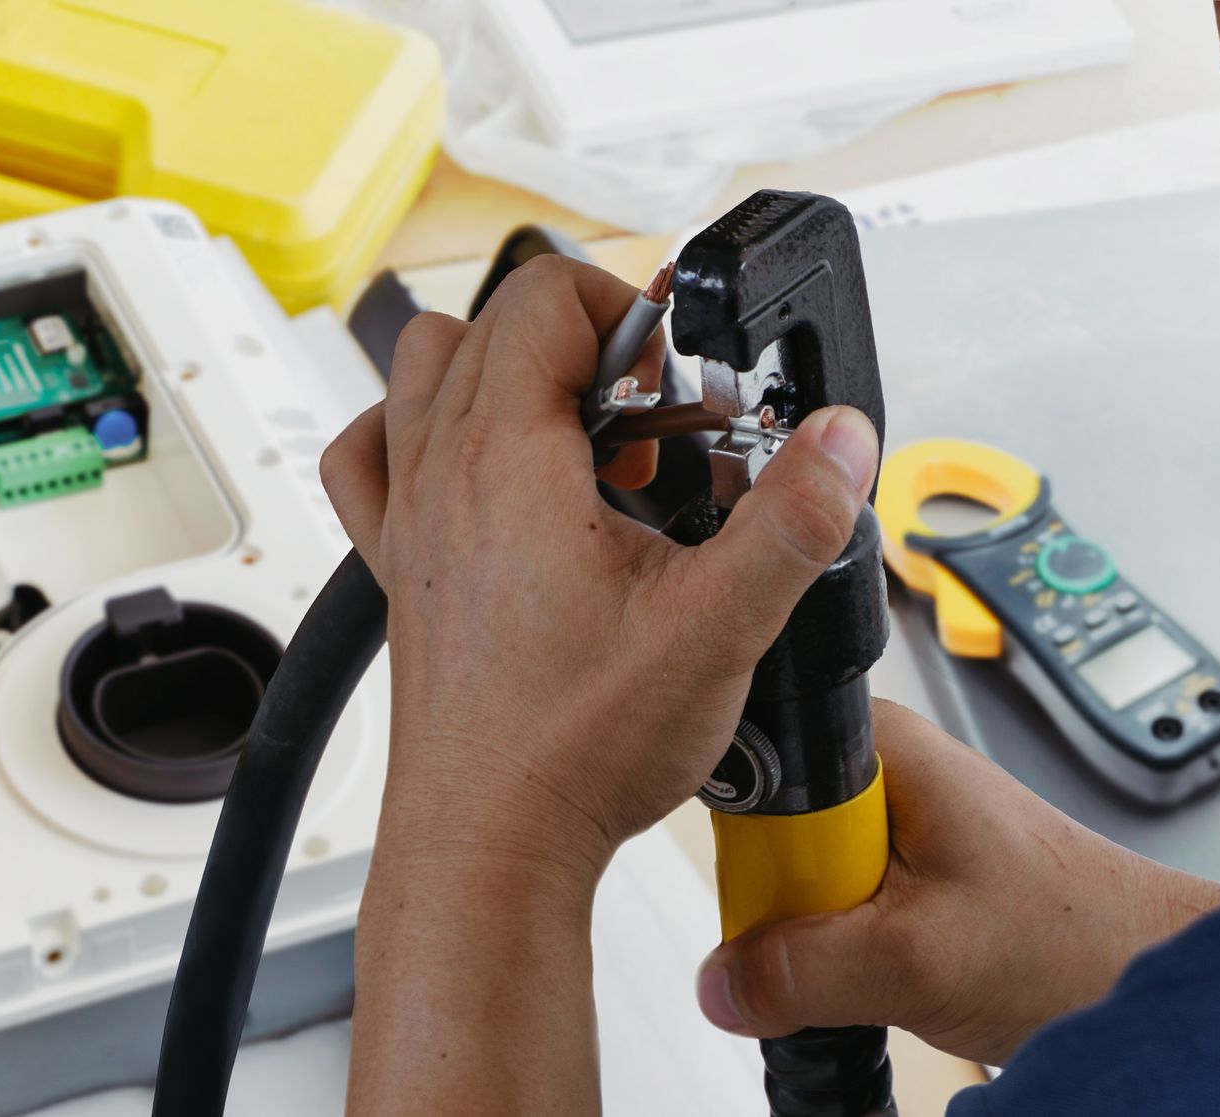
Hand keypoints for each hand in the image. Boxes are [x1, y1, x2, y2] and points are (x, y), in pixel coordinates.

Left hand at [320, 254, 881, 881]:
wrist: (488, 844)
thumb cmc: (571, 748)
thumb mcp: (716, 627)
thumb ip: (791, 521)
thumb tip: (841, 438)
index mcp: (504, 458)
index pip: (547, 294)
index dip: (630, 315)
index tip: (680, 388)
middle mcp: (437, 471)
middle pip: (493, 323)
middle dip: (588, 348)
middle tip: (654, 431)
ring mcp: (407, 517)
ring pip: (427, 375)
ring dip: (505, 379)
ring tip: (582, 449)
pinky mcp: (400, 567)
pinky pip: (379, 456)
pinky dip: (422, 437)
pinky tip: (487, 481)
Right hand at [697, 700, 1219, 1064]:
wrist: (1145, 975)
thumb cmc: (1078, 936)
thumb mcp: (920, 959)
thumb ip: (804, 968)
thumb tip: (718, 984)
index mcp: (876, 743)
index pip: (750, 765)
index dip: (743, 839)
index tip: (769, 896)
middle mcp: (874, 769)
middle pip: (759, 830)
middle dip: (779, 899)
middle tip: (840, 940)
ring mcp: (882, 822)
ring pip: (787, 878)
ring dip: (812, 933)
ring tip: (875, 959)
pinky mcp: (890, 871)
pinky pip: (820, 906)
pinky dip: (837, 949)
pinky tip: (878, 967)